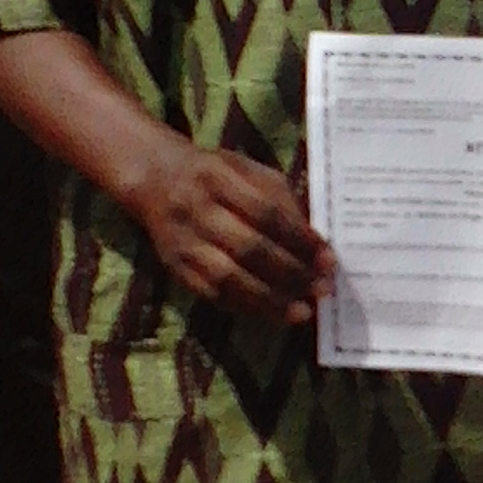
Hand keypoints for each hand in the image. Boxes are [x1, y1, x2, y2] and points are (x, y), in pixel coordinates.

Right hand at [128, 135, 334, 324]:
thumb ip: (279, 198)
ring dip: (270, 300)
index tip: (329, 259)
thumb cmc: (213, 173)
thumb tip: (314, 241)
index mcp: (218, 177)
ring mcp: (183, 242)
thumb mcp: (246, 169)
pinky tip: (272, 313)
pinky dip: (246, 306)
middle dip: (292, 273)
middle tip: (323, 289)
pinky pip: (212, 294)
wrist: (153, 177)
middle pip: (249, 248)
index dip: (300, 239)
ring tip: (303, 312)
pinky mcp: (174, 267)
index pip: (267, 213)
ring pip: (229, 278)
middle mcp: (197, 210)